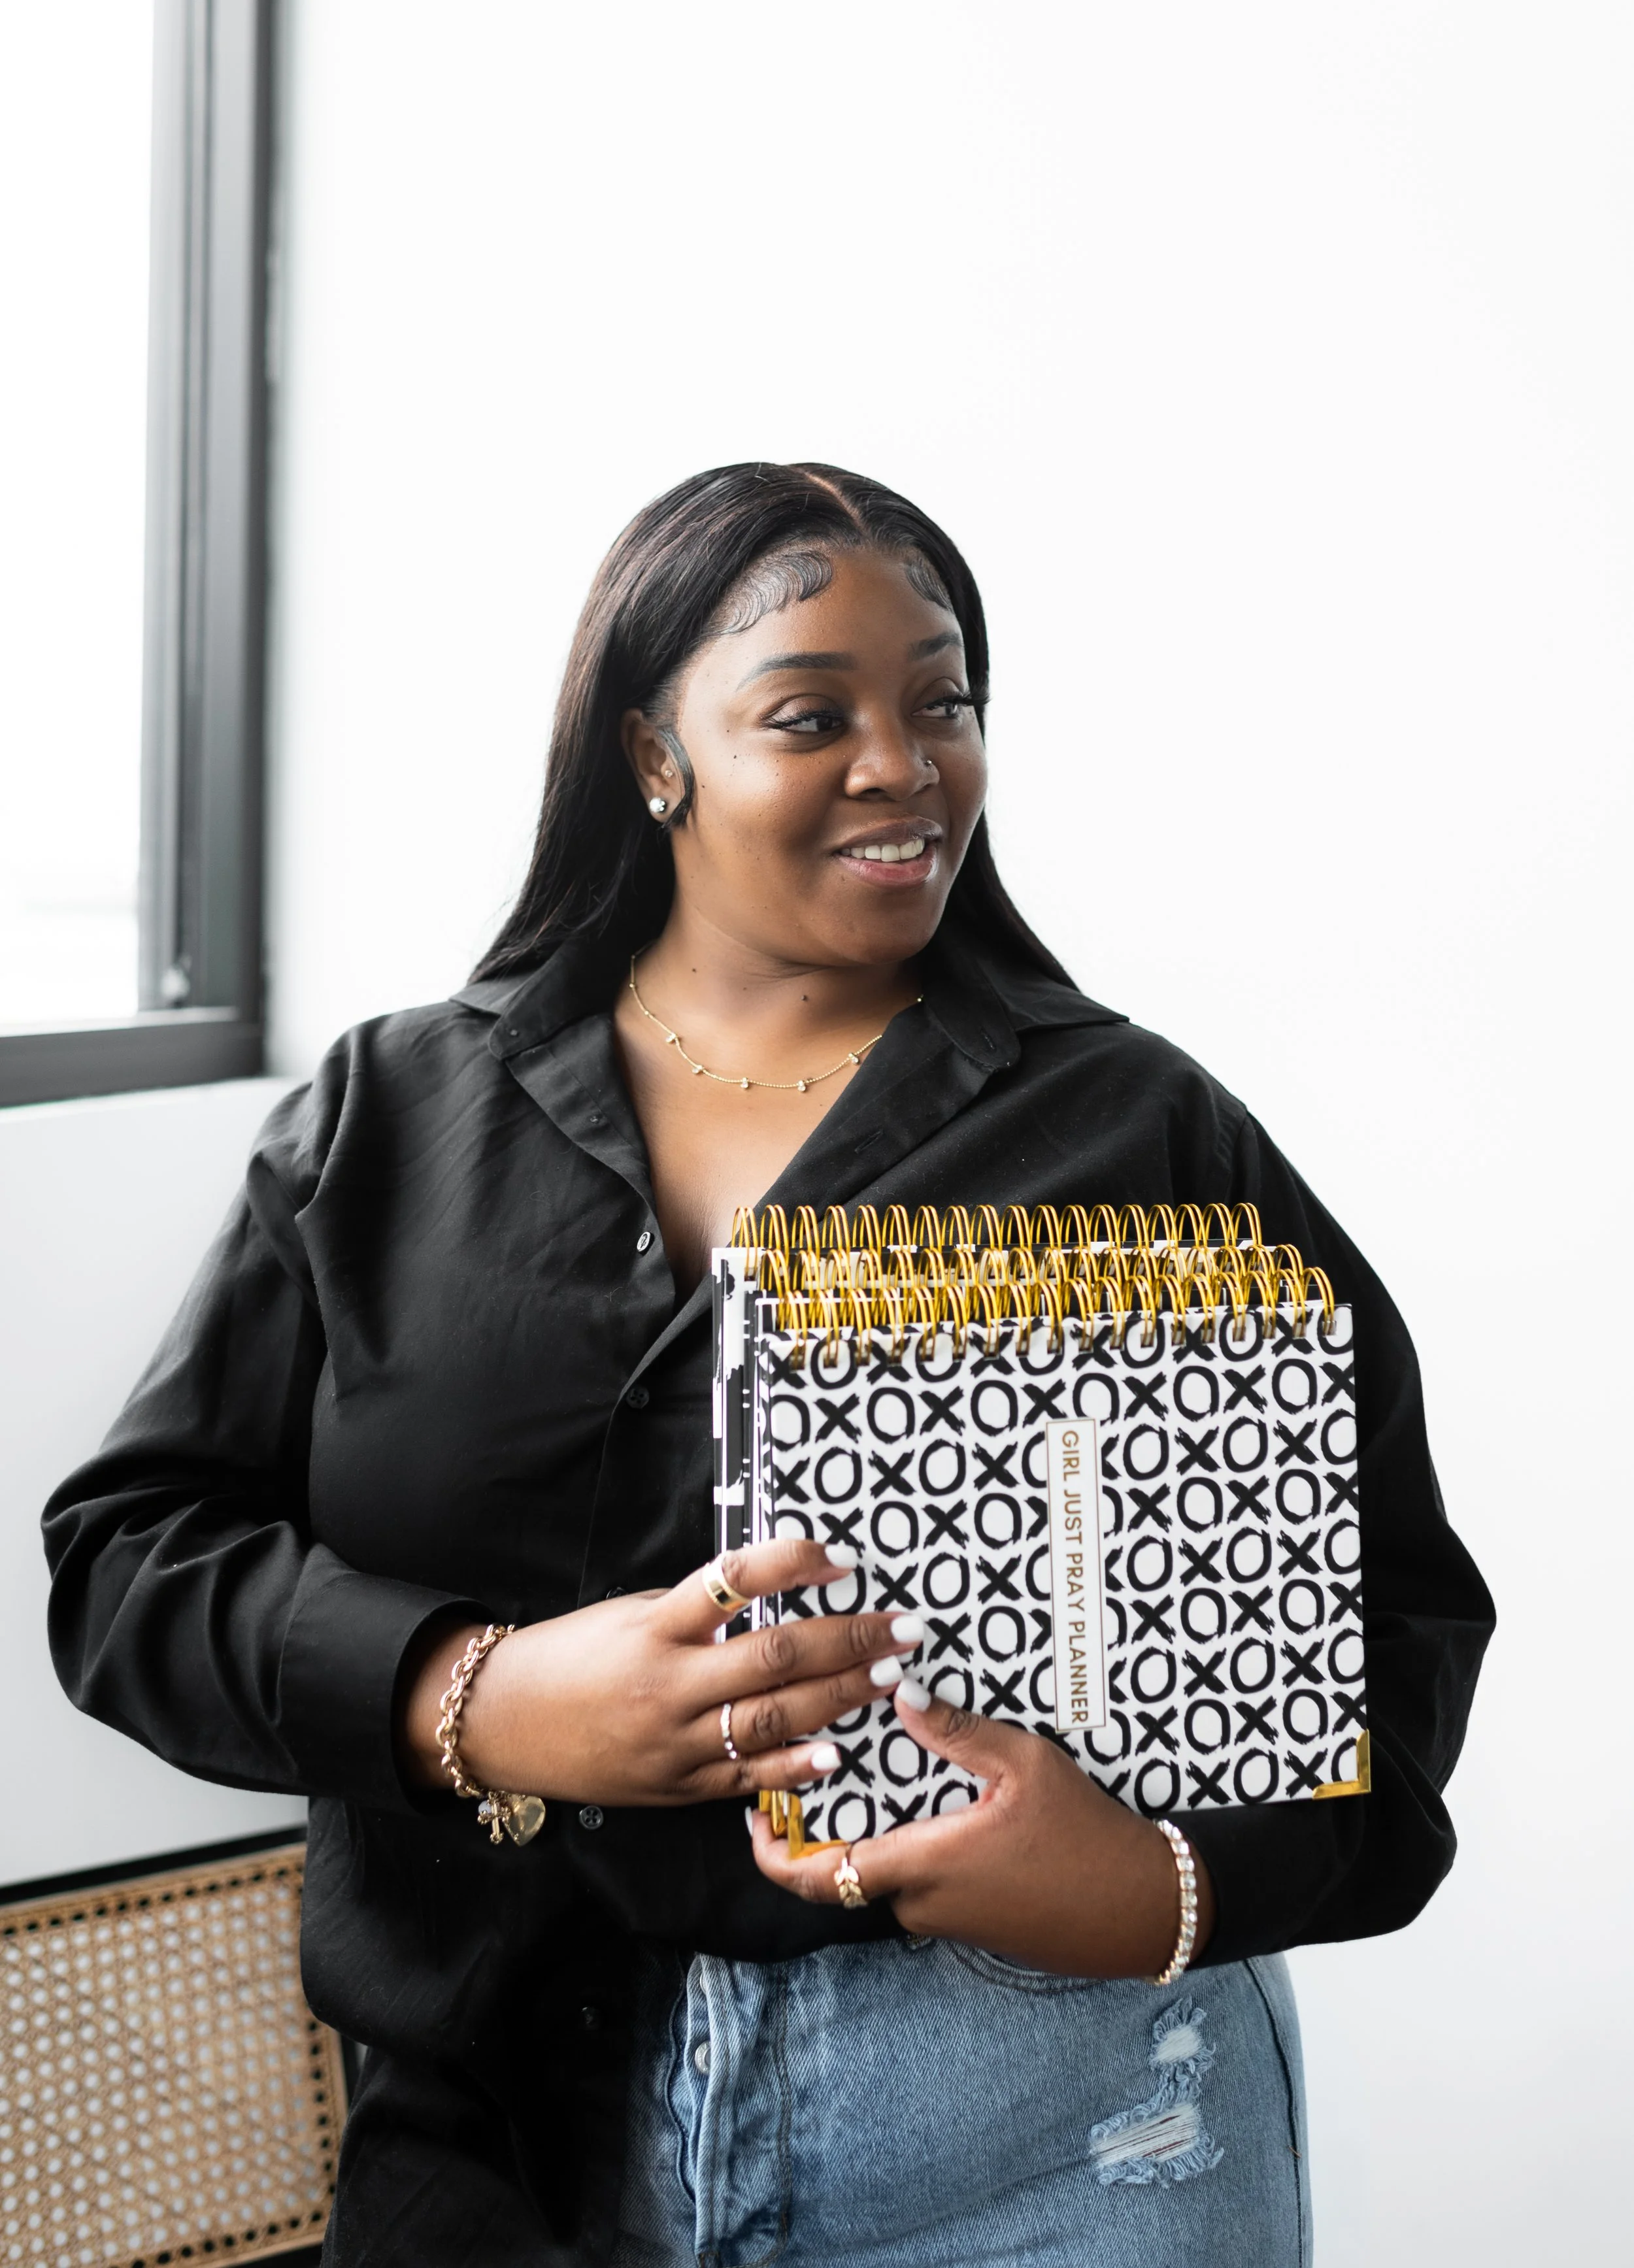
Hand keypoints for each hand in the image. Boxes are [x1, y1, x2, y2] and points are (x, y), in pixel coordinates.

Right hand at [398, 1540, 924, 1807]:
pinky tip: (840, 1752)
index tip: (842, 1555)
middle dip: (848, 1641)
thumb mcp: (631, 1614)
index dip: (791, 1564)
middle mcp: (669, 1686)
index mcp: (656, 1629)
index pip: (732, 1583)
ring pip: (772, 1721)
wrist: (505, 1724)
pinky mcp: (678, 1787)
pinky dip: (795, 1767)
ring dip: (841, 1697)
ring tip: (891, 1676)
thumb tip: (771, 1593)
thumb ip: (698, 1612)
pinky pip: (746, 1778)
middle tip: (903, 1627)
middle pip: (774, 1659)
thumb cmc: (573, 1655)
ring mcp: (676, 1743)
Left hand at [750, 1681, 1215, 1977]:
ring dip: (873, 1836)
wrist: (1141, 1909)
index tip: (753, 1820)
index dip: (774, 1855)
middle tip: (809, 1776)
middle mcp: (924, 1903)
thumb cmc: (1085, 1836)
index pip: (822, 1876)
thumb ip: (960, 1732)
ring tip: (873, 1775)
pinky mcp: (973, 1924)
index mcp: (925, 1865)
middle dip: (823, 1831)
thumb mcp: (1027, 1767)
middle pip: (848, 1872)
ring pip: (887, 1876)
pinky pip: (921, 1885)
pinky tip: (928, 1805)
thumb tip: (903, 1693)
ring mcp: (949, 1920)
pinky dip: (909, 1849)